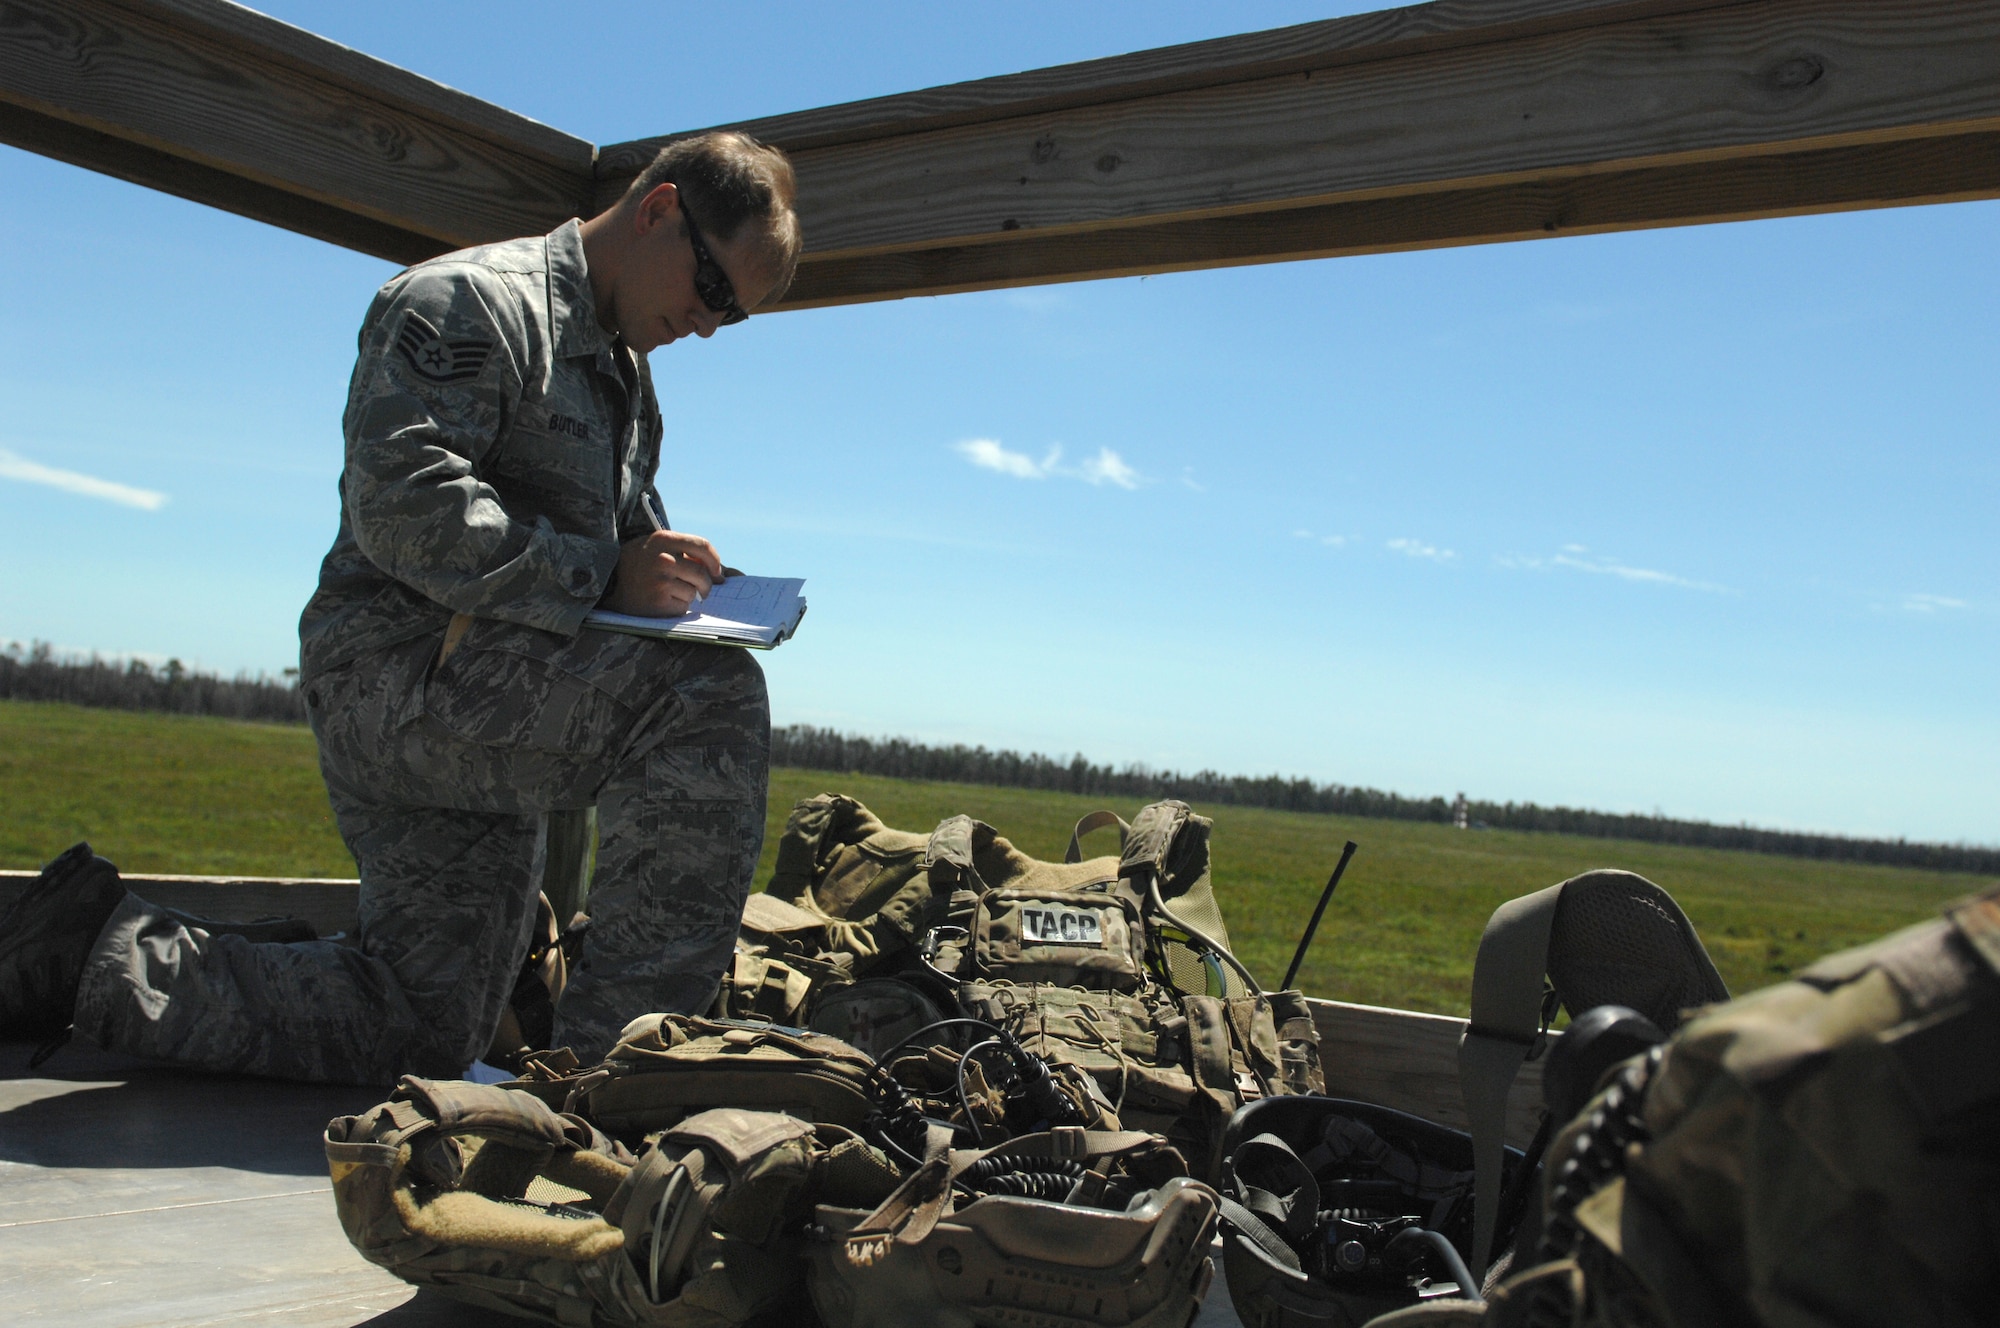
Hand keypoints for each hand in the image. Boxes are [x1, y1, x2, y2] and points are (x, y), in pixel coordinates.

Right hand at [602, 530, 723, 616]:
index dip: (714, 561)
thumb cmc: (636, 564)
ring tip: (672, 593)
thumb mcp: (654, 546)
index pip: (702, 546)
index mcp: (663, 539)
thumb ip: (682, 550)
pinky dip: (677, 607)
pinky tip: (663, 602)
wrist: (606, 583)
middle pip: (702, 574)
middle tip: (703, 590)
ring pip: (693, 592)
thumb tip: (719, 570)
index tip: (717, 572)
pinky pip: (682, 606)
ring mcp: (660, 581)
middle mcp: (663, 559)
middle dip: (707, 585)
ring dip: (689, 596)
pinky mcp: (658, 601)